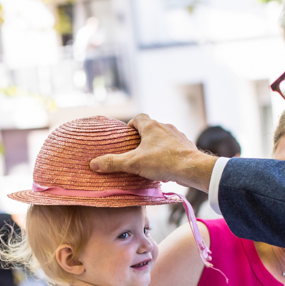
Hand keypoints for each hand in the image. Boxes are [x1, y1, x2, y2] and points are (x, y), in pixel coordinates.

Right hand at [88, 114, 216, 190]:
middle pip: (151, 127)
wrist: (191, 168)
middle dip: (143, 137)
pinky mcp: (187, 146)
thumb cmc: (162, 161)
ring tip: (151, 158)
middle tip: (136, 150)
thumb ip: (113, 163)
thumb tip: (93, 163)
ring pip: (164, 136)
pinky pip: (175, 146)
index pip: (138, 117)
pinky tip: (166, 165)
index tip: (127, 135)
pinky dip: (169, 152)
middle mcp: (165, 127)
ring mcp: (178, 135)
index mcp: (151, 126)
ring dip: (157, 145)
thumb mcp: (133, 163)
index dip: (131, 125)